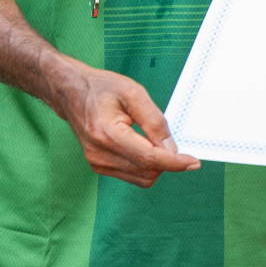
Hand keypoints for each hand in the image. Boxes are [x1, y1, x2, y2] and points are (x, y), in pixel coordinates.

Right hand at [45, 57, 199, 186]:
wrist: (71, 92)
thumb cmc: (101, 88)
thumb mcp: (133, 92)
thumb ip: (154, 121)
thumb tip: (172, 148)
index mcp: (107, 133)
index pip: (149, 159)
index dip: (175, 163)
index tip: (194, 162)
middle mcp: (100, 153)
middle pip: (148, 171)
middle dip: (167, 161)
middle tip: (171, 140)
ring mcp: (97, 163)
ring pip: (142, 178)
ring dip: (157, 165)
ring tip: (153, 139)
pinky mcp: (99, 166)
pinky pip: (133, 175)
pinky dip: (145, 165)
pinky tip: (143, 146)